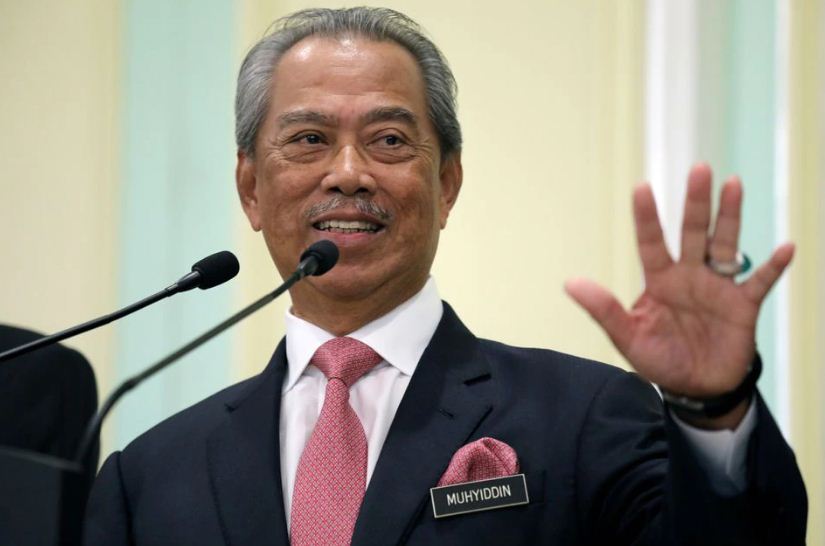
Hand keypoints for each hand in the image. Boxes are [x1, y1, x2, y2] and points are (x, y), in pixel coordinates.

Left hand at [565, 164, 792, 425]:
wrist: (696, 389)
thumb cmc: (660, 359)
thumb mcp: (628, 337)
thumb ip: (603, 309)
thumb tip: (570, 283)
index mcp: (659, 280)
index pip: (651, 242)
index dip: (647, 217)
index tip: (641, 187)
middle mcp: (689, 275)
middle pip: (692, 232)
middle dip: (695, 202)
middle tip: (699, 169)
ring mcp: (718, 287)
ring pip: (725, 244)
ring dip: (729, 217)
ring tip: (733, 184)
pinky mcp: (743, 306)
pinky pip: (760, 282)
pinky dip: (773, 267)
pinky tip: (785, 248)